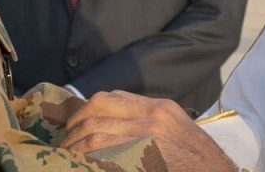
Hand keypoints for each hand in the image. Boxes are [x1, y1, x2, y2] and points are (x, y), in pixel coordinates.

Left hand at [61, 90, 236, 171]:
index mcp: (159, 108)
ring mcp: (148, 139)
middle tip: (66, 142)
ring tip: (68, 156)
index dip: (85, 110)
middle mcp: (152, 118)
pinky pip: (106, 158)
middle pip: (97, 111)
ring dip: (76, 146)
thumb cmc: (198, 160)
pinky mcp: (143, 159)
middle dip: (75, 126)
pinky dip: (89, 161)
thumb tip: (111, 123)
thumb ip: (147, 120)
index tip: (76, 124)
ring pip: (96, 135)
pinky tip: (81, 165)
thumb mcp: (175, 128)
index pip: (110, 98)